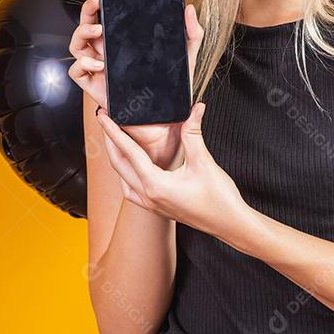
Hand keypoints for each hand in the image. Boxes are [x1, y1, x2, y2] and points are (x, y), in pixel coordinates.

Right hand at [68, 0, 203, 169]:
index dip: (100, 5)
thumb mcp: (185, 59)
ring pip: (77, 46)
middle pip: (87, 27)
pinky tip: (99, 64)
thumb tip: (189, 9)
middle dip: (87, 11)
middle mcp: (108, 55)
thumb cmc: (171, 93)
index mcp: (123, 45)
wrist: (164, 124)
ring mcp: (99, 70)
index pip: (106, 19)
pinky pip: (77, 72)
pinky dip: (82, 64)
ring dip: (82, 34)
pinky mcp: (94, 88)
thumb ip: (191, 34)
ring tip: (99, 32)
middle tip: (96, 0)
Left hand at [96, 102, 251, 240]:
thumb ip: (194, 134)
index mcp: (155, 185)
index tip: (104, 117)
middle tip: (104, 121)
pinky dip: (127, 175)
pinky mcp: (158, 208)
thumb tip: (195, 109)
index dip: (114, 132)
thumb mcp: (204, 162)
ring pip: (123, 179)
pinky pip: (132, 191)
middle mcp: (149, 197)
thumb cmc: (219, 199)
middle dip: (110, 142)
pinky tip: (133, 167)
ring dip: (117, 159)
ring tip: (115, 140)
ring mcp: (152, 205)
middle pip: (120, 165)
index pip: (129, 152)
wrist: (230, 224)